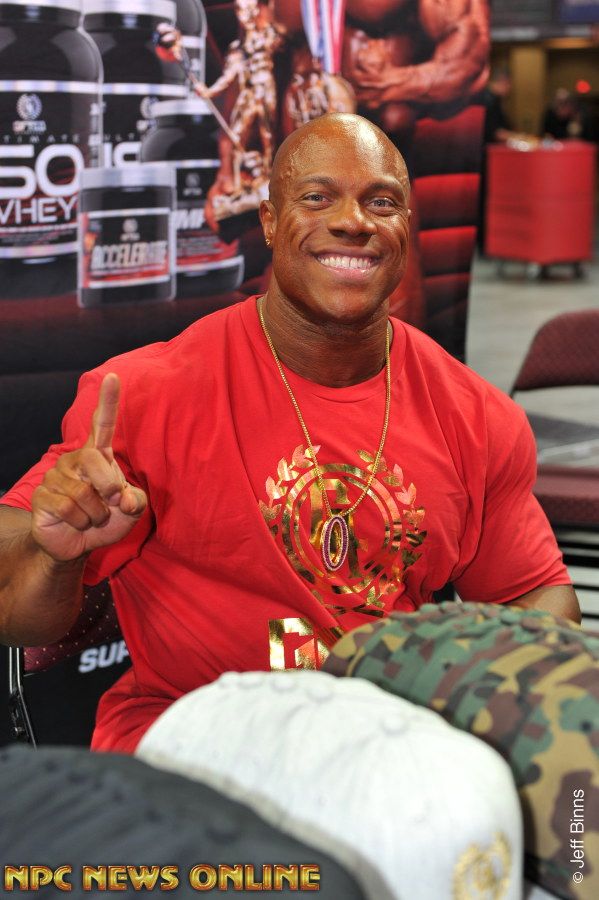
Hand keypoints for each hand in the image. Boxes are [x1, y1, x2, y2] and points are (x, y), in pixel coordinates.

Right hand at [31, 373, 146, 562]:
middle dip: (110, 487)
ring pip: (84, 493)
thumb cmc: (106, 520)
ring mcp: (56, 476)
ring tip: (91, 516)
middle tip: (112, 502)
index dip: (108, 402)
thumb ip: (137, 501)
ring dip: (96, 514)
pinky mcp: (42, 495)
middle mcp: (75, 461)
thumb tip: (125, 498)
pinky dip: (81, 522)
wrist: (79, 544)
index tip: (114, 377)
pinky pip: (69, 508)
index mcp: (98, 456)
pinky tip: (77, 522)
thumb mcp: (131, 511)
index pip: (102, 424)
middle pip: (96, 461)